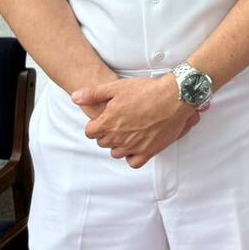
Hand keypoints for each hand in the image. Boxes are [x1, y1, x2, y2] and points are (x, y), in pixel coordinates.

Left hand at [73, 75, 199, 167]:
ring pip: (117, 153)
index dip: (95, 125)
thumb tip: (75, 97)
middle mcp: (118, 137)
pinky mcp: (148, 151)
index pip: (90, 132)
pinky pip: (134, 162)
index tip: (104, 119)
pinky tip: (137, 146)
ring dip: (119, 145)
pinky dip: (133, 156)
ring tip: (128, 133)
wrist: (174, 97)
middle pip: (103, 143)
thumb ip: (93, 94)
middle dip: (107, 134)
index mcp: (108, 123)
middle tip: (118, 123)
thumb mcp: (117, 87)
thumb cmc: (146, 91)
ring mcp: (133, 146)